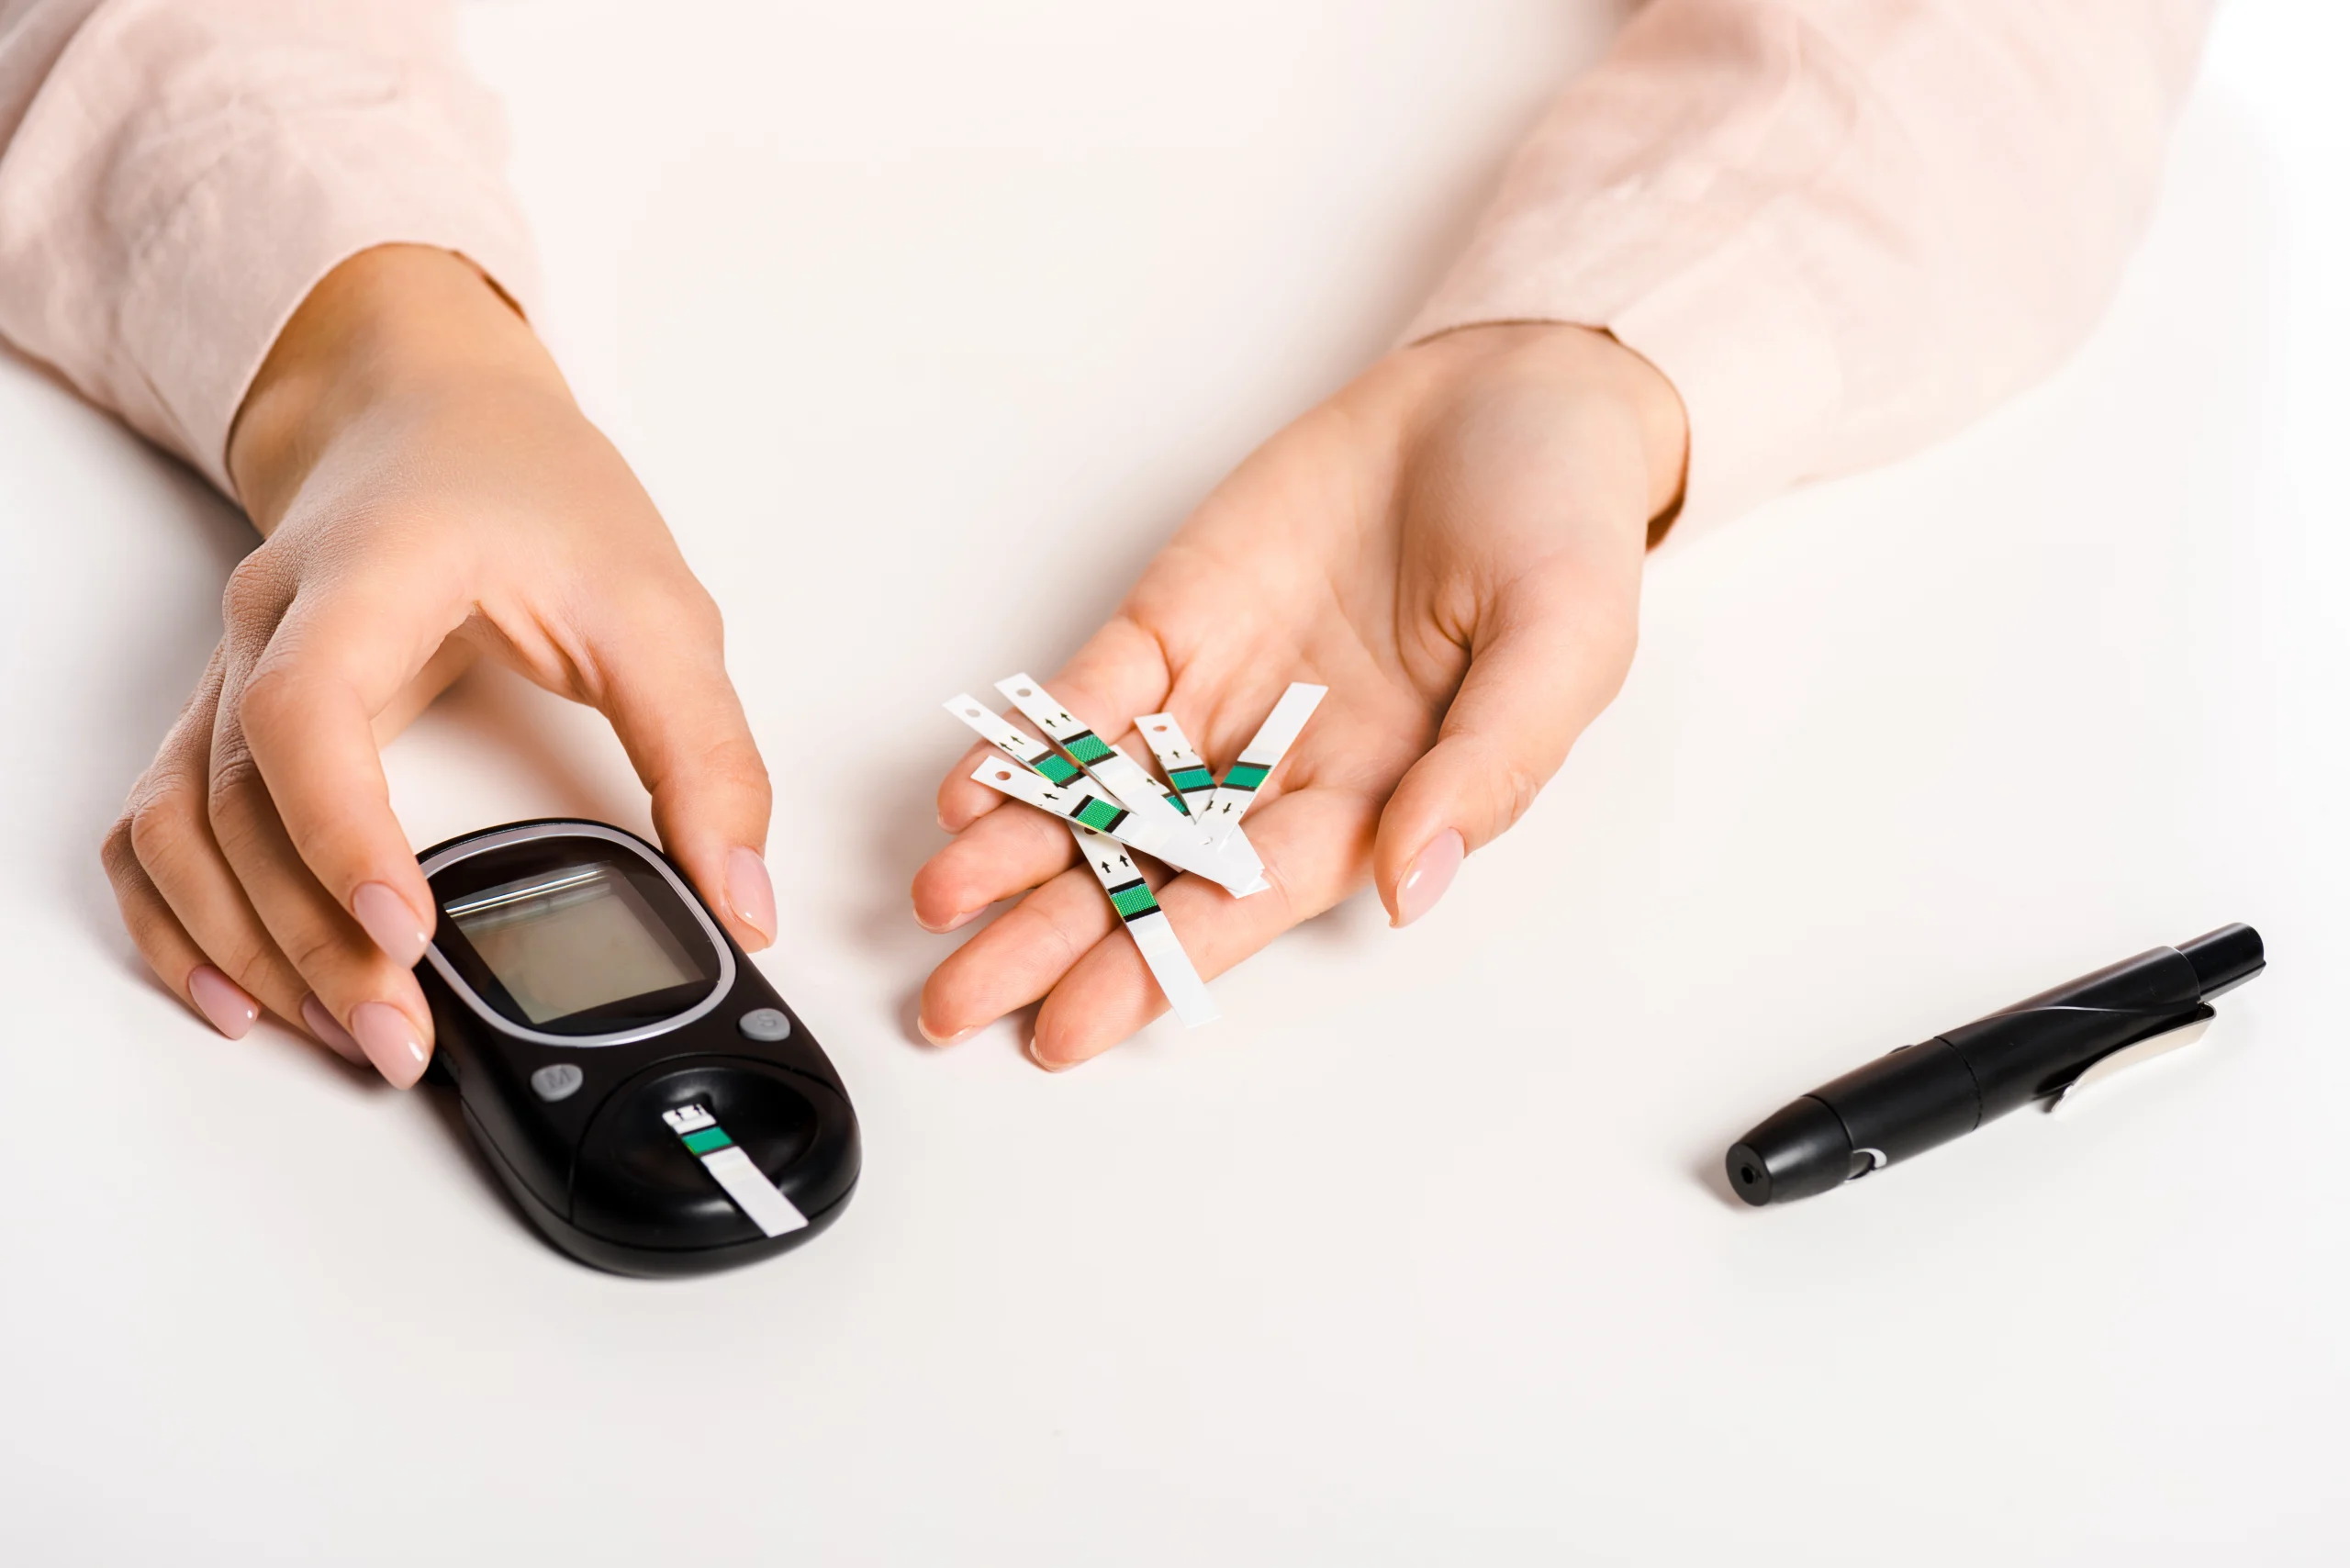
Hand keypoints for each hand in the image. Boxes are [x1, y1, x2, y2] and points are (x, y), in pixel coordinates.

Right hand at [101, 245, 772, 1084]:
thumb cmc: (529, 488)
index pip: (309, 711)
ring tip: (347, 1034)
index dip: (344, 833)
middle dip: (311, 941)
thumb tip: (742, 899)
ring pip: (183, 831)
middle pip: (241, 804)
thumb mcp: (656, 609)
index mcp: (370, 573)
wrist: (435, 412)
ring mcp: (232, 673)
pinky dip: (182, 921)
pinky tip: (240, 995)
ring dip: (248, 948)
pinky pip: (157, 831)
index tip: (407, 933)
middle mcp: (272, 624)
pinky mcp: (228, 719)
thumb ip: (707, 756)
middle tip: (403, 1040)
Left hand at [912, 323, 1685, 1068]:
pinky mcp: (1178, 617)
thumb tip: (1415, 882)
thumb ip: (1491, 765)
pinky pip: (1091, 691)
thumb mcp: (1566, 645)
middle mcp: (1286, 764)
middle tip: (956, 1001)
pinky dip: (1032, 740)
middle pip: (1153, 870)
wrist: (1513, 392)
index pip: (1250, 901)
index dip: (1160, 964)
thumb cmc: (1563, 525)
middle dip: (1054, 937)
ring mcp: (1222, 691)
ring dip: (1020, 848)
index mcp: (1385, 795)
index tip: (1073, 1027)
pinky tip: (970, 788)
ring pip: (1102, 792)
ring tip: (940, 898)